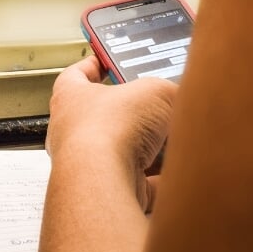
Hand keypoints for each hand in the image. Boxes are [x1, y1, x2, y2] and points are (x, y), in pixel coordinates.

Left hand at [46, 56, 176, 211]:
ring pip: (125, 153)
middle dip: (136, 114)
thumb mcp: (154, 91)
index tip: (108, 60)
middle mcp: (74, 131)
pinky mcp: (108, 191)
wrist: (101, 181)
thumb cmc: (107, 130)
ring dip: (151, 149)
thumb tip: (182, 96)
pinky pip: (140, 185)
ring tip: (176, 139)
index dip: (95, 65)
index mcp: (70, 97)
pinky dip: (161, 182)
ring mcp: (89, 165)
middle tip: (160, 106)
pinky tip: (179, 174)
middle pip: (107, 117)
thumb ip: (168, 91)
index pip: (77, 75)